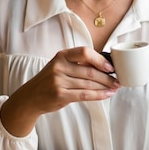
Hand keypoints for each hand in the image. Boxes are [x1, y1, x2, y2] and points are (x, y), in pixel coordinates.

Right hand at [0, 46, 119, 135]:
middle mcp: (59, 66)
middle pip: (89, 71)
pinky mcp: (60, 95)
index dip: (99, 59)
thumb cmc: (50, 80)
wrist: (30, 97)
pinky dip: (98, 95)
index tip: (110, 67)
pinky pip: (84, 95)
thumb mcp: (60, 66)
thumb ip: (78, 64)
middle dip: (107, 77)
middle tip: (118, 80)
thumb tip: (105, 65)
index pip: (84, 52)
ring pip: (89, 84)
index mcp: (61, 56)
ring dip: (105, 87)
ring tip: (115, 88)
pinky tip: (106, 95)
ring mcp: (58, 81)